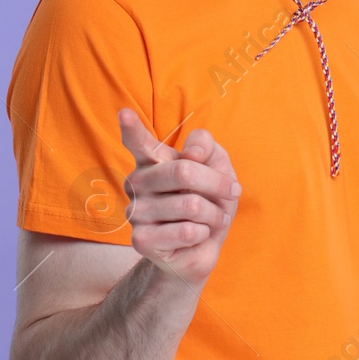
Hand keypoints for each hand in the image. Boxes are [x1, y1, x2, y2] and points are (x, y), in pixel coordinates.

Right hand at [117, 108, 241, 286]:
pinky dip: (203, 233)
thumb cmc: (209, 200)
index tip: (125, 113)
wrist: (202, 246)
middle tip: (232, 192)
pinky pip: (186, 230)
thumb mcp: (217, 166)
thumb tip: (191, 155)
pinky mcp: (141, 240)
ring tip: (211, 218)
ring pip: (191, 204)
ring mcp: (135, 211)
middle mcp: (137, 182)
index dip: (132, 127)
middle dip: (218, 184)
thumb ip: (206, 147)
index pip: (138, 141)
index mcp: (152, 160)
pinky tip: (195, 235)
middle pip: (184, 171)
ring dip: (214, 214)